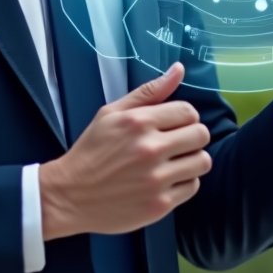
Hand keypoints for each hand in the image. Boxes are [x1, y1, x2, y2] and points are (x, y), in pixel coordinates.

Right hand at [39, 63, 212, 239]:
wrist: (70, 195)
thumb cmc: (91, 151)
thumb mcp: (111, 113)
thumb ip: (149, 91)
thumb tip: (179, 69)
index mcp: (138, 122)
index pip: (188, 111)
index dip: (184, 116)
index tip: (174, 124)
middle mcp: (150, 149)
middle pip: (201, 135)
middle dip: (191, 136)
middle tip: (176, 142)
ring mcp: (156, 179)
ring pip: (202, 161)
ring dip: (192, 159)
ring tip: (174, 161)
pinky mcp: (160, 204)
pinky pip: (193, 186)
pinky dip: (183, 182)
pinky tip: (166, 180)